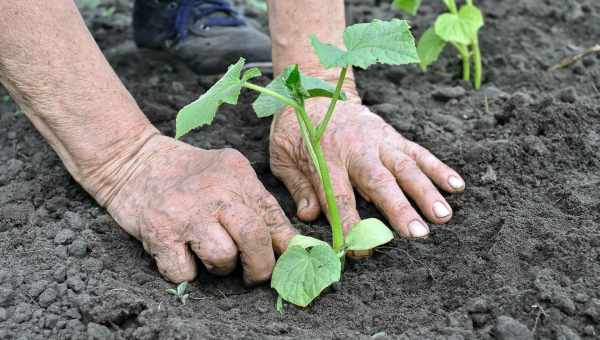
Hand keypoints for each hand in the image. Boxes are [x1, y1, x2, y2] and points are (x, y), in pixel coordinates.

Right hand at [104, 135, 296, 283]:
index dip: (286, 247)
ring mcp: (186, 213)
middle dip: (260, 267)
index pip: (273, 217)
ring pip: (222, 259)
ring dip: (220, 268)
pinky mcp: (159, 233)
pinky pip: (185, 274)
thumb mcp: (228, 175)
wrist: (133, 162)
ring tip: (209, 254)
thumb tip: (289, 245)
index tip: (288, 263)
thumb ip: (256, 204)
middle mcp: (215, 192)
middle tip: (254, 274)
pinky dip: (186, 273)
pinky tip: (182, 255)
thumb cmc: (188, 176)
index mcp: (238, 176)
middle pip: (254, 238)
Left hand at [269, 98, 464, 237]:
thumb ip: (298, 186)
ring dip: (426, 192)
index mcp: (326, 157)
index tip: (359, 250)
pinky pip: (418, 152)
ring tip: (443, 216)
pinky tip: (457, 186)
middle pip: (380, 182)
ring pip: (406, 168)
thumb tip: (309, 216)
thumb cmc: (296, 130)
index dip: (350, 225)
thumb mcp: (283, 157)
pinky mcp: (393, 136)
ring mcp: (379, 141)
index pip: (340, 196)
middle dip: (400, 209)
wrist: (314, 91)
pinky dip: (438, 168)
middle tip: (418, 234)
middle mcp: (357, 149)